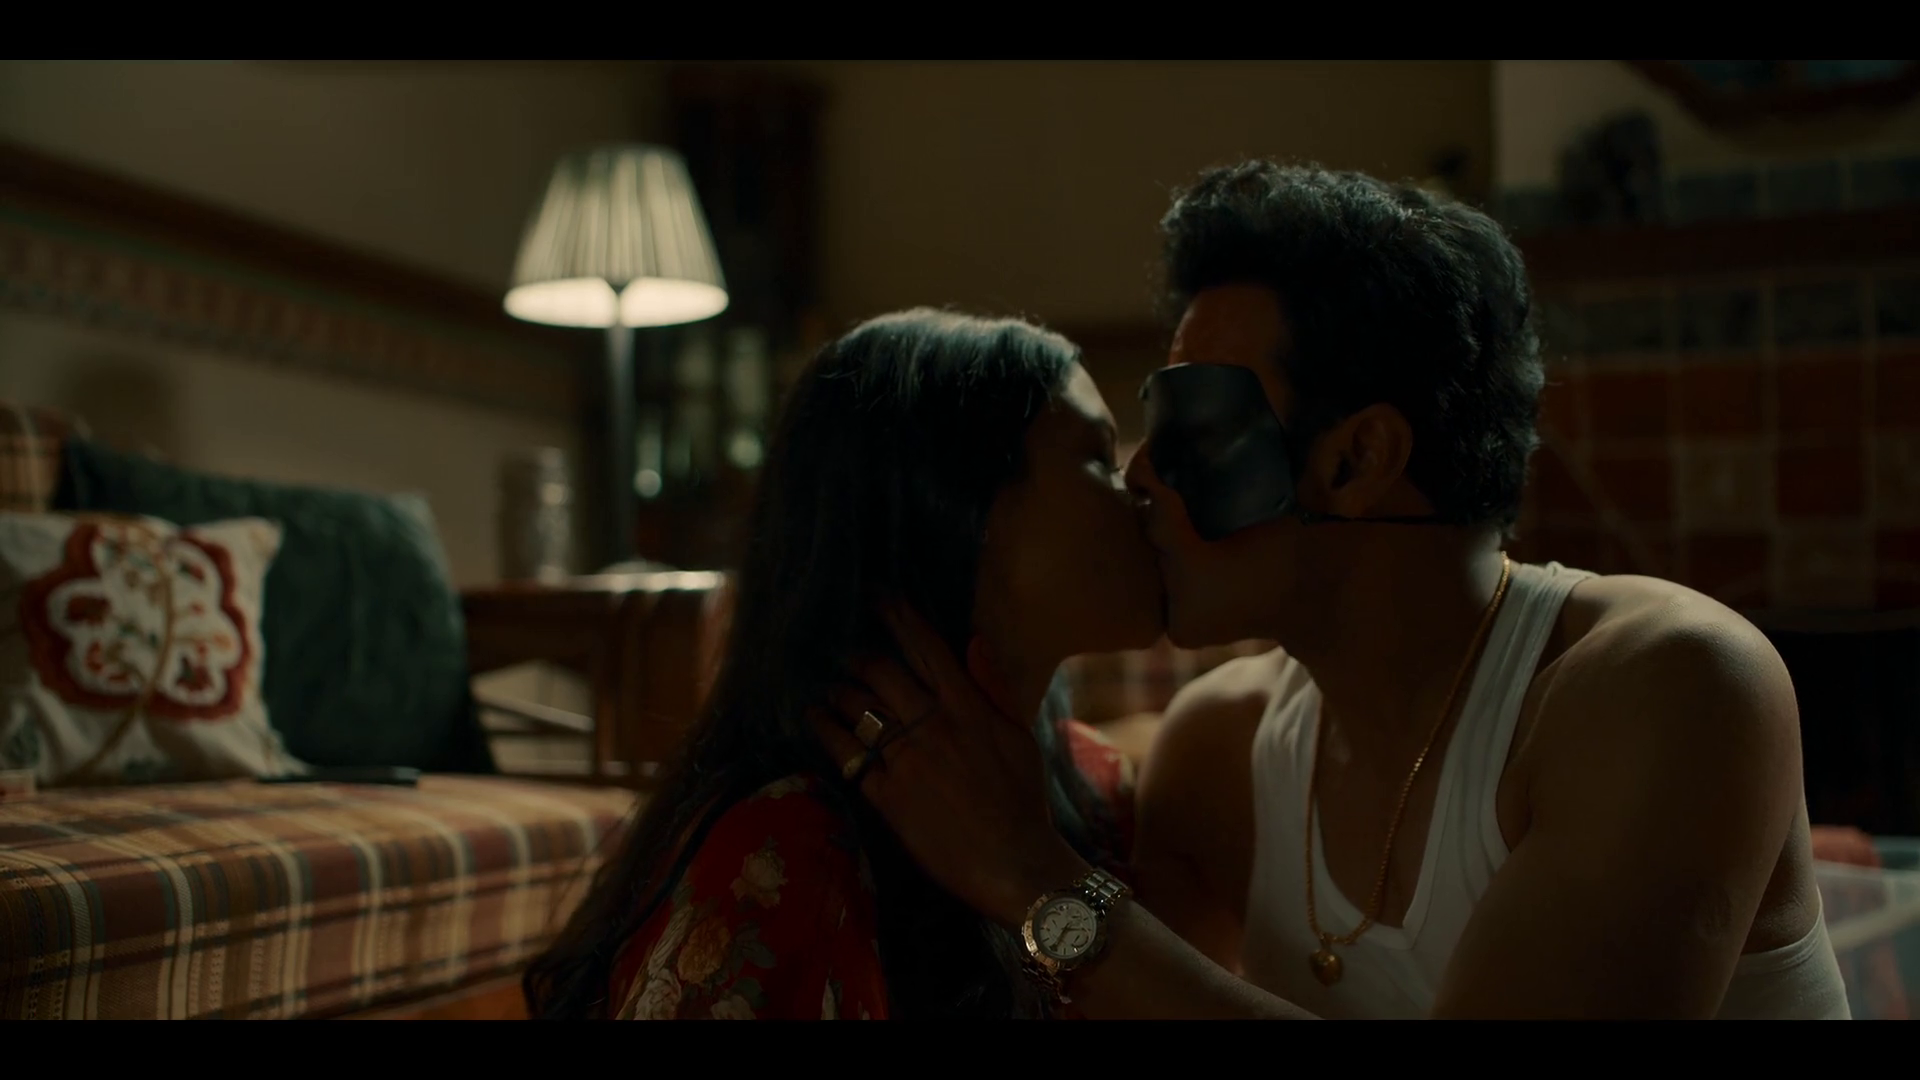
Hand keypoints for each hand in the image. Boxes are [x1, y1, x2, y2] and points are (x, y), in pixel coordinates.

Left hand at [811, 600, 1089, 926]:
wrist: (1017, 865)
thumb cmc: (1024, 803)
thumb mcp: (1021, 739)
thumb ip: (995, 688)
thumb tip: (974, 642)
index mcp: (969, 710)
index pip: (927, 649)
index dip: (898, 617)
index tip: (876, 595)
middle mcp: (934, 728)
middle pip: (882, 671)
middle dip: (857, 654)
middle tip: (844, 649)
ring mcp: (908, 762)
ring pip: (859, 708)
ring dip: (838, 689)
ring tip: (827, 686)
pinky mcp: (888, 797)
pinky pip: (848, 755)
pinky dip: (827, 732)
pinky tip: (814, 719)